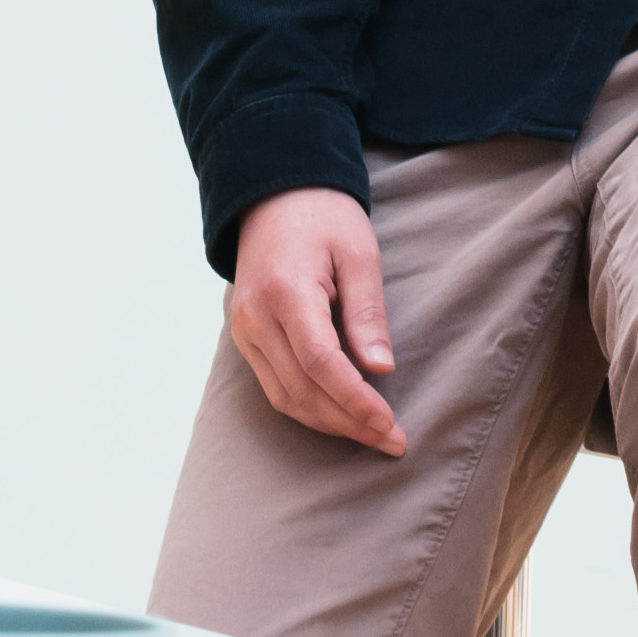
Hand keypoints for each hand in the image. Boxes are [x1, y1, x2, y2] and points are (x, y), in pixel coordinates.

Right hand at [225, 188, 409, 456]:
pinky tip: (341, 415)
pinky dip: (309, 407)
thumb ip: (367, 313)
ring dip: (329, 423)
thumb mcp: (359, 254)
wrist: (272, 195)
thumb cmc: (322, 217)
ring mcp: (244, 330)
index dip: (355, 401)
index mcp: (286, 292)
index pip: (321, 363)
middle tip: (393, 441)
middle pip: (302, 390)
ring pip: (284, 397)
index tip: (389, 424)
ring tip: (372, 435)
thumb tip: (380, 370)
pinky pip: (274, 386)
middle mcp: (255, 317)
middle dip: (349, 423)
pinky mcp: (244, 336)